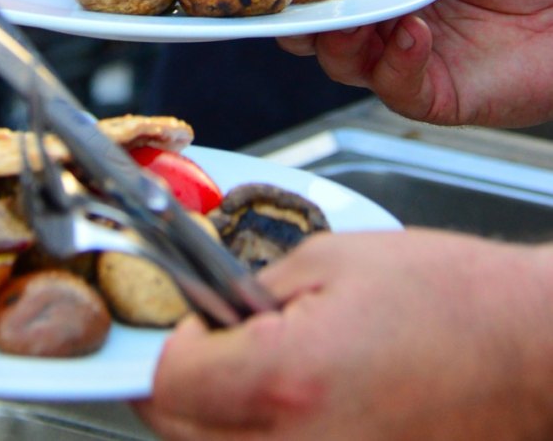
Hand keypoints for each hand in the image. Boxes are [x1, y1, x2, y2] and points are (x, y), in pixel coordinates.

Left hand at [135, 230, 552, 439]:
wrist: (527, 348)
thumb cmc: (449, 300)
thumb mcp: (331, 259)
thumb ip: (250, 289)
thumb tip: (206, 312)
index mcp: (286, 380)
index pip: (165, 381)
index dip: (169, 341)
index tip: (192, 320)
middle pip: (178, 433)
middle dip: (183, 383)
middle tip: (216, 345)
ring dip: (217, 419)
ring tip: (264, 374)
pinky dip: (262, 440)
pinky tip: (297, 407)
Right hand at [279, 0, 552, 126]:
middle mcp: (384, 15)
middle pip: (313, 23)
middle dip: (296, 13)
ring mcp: (403, 57)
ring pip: (339, 60)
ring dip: (339, 38)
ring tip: (360, 16)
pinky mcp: (433, 93)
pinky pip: (394, 86)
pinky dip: (394, 61)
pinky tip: (414, 33)